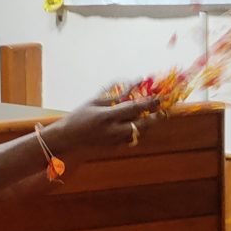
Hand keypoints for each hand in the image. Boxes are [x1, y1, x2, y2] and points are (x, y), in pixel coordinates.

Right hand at [46, 95, 160, 159]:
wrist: (68, 138)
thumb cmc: (79, 116)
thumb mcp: (95, 101)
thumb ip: (115, 94)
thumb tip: (133, 84)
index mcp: (108, 116)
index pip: (135, 109)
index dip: (150, 103)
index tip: (160, 97)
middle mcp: (114, 130)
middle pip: (143, 125)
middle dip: (155, 117)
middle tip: (162, 110)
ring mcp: (115, 141)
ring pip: (140, 133)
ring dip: (147, 124)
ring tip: (151, 116)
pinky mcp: (115, 147)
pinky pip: (132, 138)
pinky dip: (137, 131)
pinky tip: (136, 124)